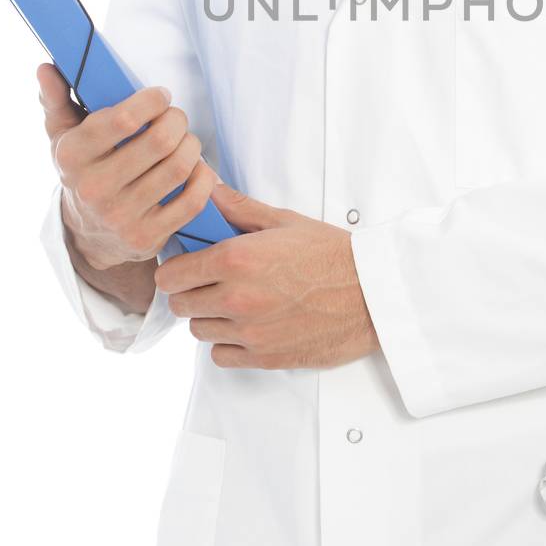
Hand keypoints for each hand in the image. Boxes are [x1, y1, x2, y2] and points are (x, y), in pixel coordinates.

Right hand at [37, 63, 219, 271]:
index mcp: (73, 156)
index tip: (161, 96)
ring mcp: (122, 216)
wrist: (87, 235)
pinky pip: (192, 200)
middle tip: (176, 118)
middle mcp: (95, 188)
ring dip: (192, 146)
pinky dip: (203, 178)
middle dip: (177, 120)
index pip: (125, 119)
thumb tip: (46, 68)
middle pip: (160, 140)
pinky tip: (196, 169)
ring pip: (179, 167)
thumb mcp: (62, 137)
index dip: (153, 100)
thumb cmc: (83, 171)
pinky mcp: (147, 237)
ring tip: (185, 141)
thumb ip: (55, 99)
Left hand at [154, 181, 380, 370]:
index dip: (176, 268)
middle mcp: (236, 298)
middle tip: (211, 281)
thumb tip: (207, 188)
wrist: (373, 293)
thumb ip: (238, 208)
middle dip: (190, 291)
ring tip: (234, 302)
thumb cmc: (333, 254)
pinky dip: (227, 342)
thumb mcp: (285, 221)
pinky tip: (247, 325)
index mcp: (236, 259)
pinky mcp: (264, 356)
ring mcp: (249, 332)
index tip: (187, 264)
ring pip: (198, 330)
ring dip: (209, 317)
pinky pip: (220, 355)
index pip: (172, 274)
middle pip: (180, 304)